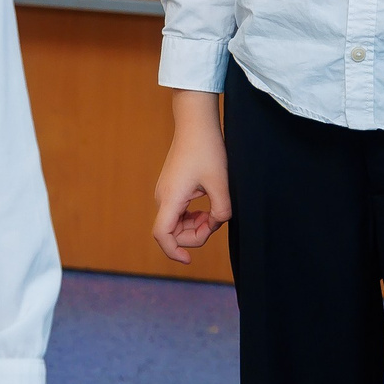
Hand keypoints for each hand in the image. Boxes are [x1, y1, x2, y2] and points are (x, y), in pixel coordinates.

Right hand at [151, 89, 230, 263]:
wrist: (195, 123)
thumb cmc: (207, 148)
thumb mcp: (220, 182)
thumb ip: (221, 210)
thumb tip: (216, 224)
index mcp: (171, 198)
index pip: (162, 235)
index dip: (173, 252)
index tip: (188, 260)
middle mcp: (163, 197)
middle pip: (172, 232)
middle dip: (195, 235)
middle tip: (217, 221)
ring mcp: (166, 192)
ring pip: (177, 223)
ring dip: (196, 225)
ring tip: (216, 212)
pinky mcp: (171, 188)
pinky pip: (179, 212)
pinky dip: (193, 216)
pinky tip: (208, 208)